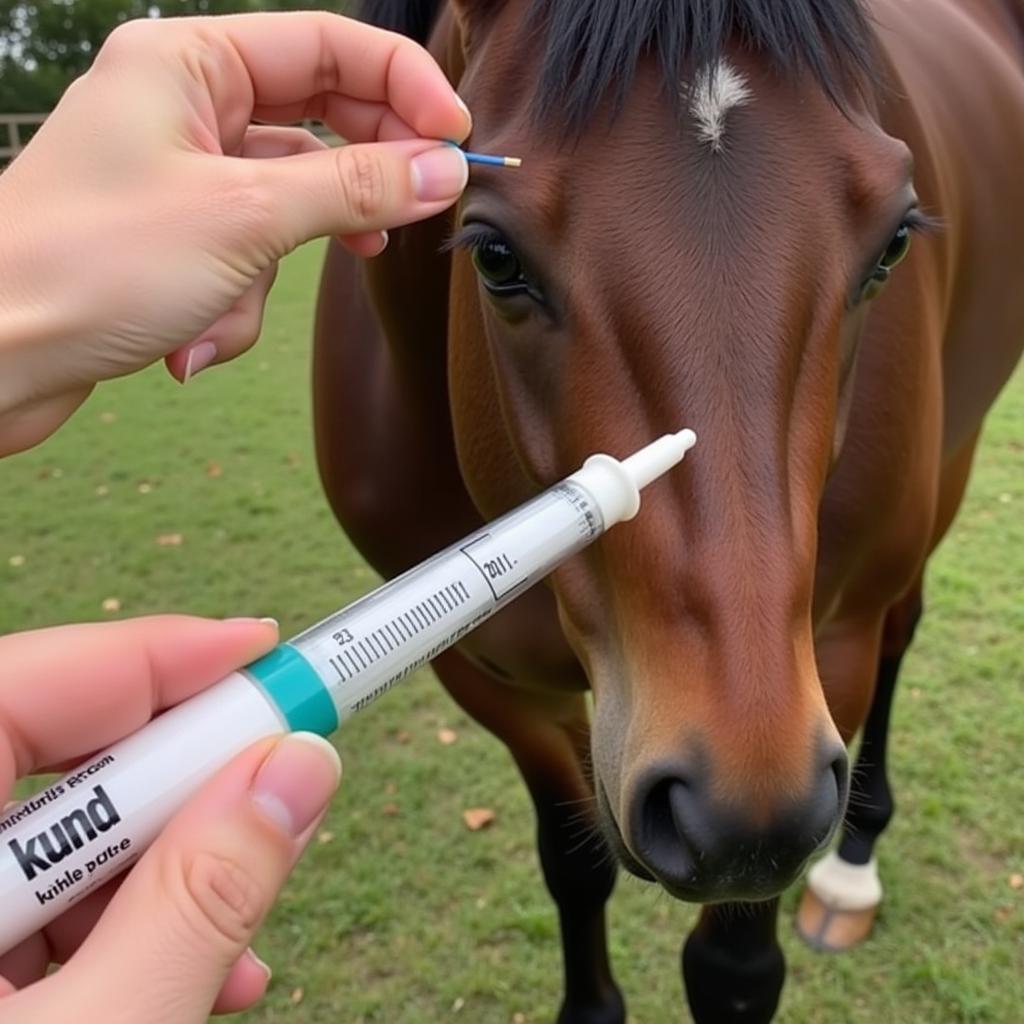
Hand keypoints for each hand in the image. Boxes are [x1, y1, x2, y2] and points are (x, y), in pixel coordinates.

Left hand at [0, 12, 471, 454]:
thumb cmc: (86, 264)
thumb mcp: (246, 217)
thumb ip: (355, 187)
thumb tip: (439, 170)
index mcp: (188, 64)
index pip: (327, 47)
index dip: (403, 88)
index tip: (454, 142)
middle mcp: (184, 109)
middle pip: (317, 126)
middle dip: (350, 188)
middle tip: (402, 218)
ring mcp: (180, 177)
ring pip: (285, 209)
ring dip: (272, 273)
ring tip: (233, 301)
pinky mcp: (177, 241)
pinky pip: (248, 261)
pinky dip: (235, 306)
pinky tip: (193, 340)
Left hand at [0, 616, 341, 1021]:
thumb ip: (198, 899)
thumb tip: (302, 767)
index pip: (22, 687)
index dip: (155, 655)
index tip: (269, 650)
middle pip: (52, 761)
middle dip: (181, 777)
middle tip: (280, 782)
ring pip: (58, 840)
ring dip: (170, 869)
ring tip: (247, 925)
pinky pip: (37, 909)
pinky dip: (123, 928)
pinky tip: (200, 971)